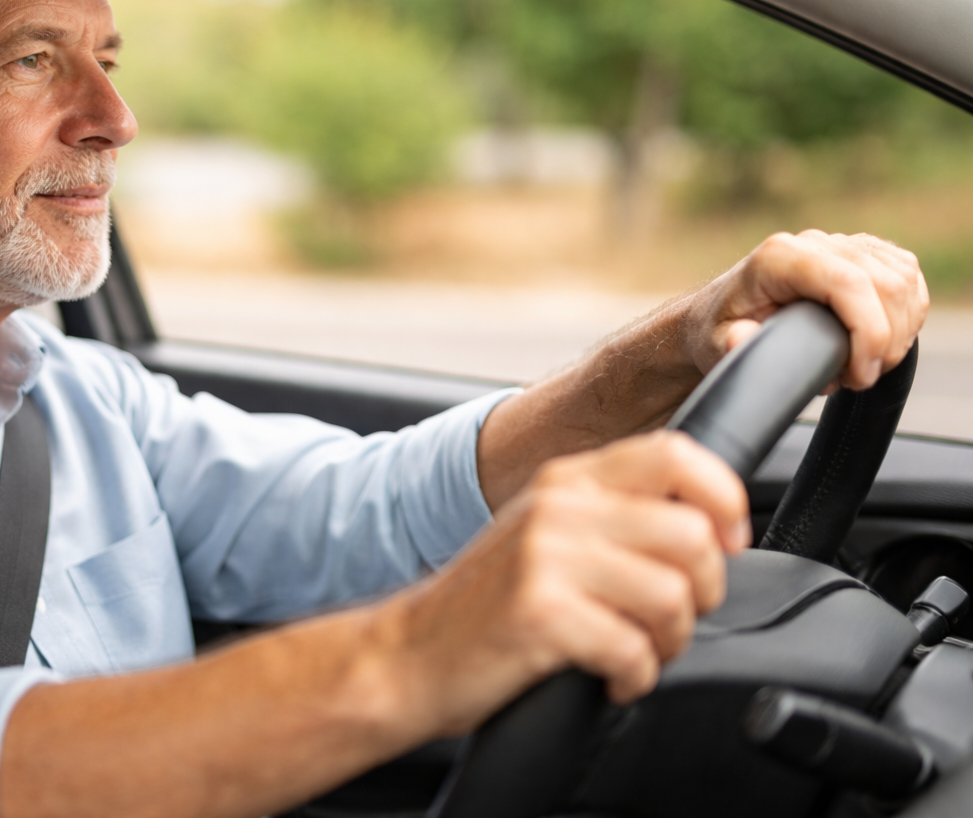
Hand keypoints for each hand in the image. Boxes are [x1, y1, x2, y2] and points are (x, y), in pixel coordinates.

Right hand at [390, 430, 746, 733]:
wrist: (408, 655)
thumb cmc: (487, 606)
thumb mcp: (546, 536)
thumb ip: (613, 515)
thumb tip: (712, 526)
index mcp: (566, 479)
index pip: (676, 455)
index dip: (723, 499)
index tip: (727, 543)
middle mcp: (558, 507)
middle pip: (692, 533)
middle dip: (704, 591)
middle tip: (672, 619)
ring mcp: (546, 557)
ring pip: (673, 595)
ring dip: (670, 642)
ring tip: (638, 654)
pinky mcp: (540, 613)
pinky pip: (634, 649)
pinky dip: (634, 678)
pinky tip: (610, 680)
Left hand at [683, 230, 927, 390]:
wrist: (719, 316)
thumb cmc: (718, 330)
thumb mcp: (715, 344)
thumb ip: (730, 344)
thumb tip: (742, 337)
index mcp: (778, 258)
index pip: (848, 282)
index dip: (869, 331)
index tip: (860, 373)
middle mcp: (812, 244)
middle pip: (886, 283)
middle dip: (886, 340)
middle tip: (859, 378)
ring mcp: (841, 244)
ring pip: (902, 280)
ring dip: (899, 331)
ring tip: (865, 364)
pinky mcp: (863, 253)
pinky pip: (907, 276)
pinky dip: (907, 313)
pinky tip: (883, 340)